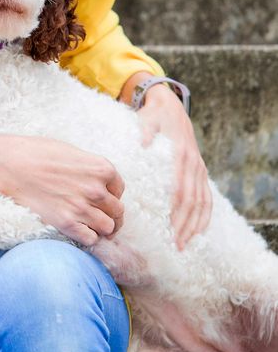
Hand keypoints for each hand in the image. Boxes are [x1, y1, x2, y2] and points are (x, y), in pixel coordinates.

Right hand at [0, 136, 124, 246]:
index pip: (119, 188)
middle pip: (117, 211)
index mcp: (100, 167)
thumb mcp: (68, 151)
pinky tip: (77, 231)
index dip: (112, 194)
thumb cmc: (34, 153)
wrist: (8, 166)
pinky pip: (90, 240)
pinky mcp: (67, 224)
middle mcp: (96, 189)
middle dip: (110, 214)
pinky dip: (87, 238)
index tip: (103, 198)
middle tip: (101, 217)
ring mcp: (82, 208)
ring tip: (91, 227)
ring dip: (101, 229)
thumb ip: (87, 167)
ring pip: (108, 228)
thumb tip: (94, 177)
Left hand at [138, 85, 211, 249]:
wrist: (171, 106)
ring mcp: (199, 167)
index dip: (177, 212)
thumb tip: (143, 144)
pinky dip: (205, 214)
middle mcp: (193, 163)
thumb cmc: (154, 116)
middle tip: (176, 245)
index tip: (170, 229)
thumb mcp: (146, 119)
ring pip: (202, 202)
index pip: (180, 190)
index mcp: (179, 154)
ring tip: (185, 243)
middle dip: (185, 225)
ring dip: (196, 224)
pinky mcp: (201, 170)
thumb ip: (145, 131)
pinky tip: (199, 230)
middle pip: (191, 201)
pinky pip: (207, 196)